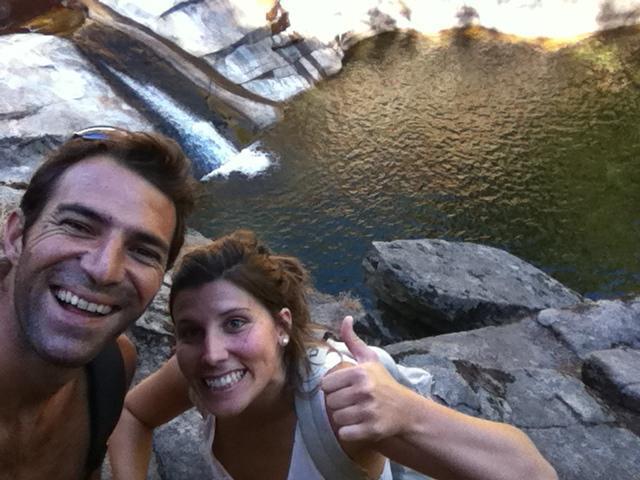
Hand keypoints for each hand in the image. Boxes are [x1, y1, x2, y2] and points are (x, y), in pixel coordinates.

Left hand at [321, 316, 410, 442]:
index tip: (347, 388)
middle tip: (355, 401)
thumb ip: (352, 340)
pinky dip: (350, 432)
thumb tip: (346, 318)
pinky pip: (344, 433)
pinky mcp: (371, 430)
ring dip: (345, 418)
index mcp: (359, 373)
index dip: (334, 388)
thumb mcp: (369, 359)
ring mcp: (368, 411)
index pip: (325, 385)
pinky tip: (361, 425)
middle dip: (340, 403)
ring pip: (336, 418)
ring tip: (359, 412)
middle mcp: (363, 391)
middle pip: (330, 402)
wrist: (406, 410)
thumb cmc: (383, 382)